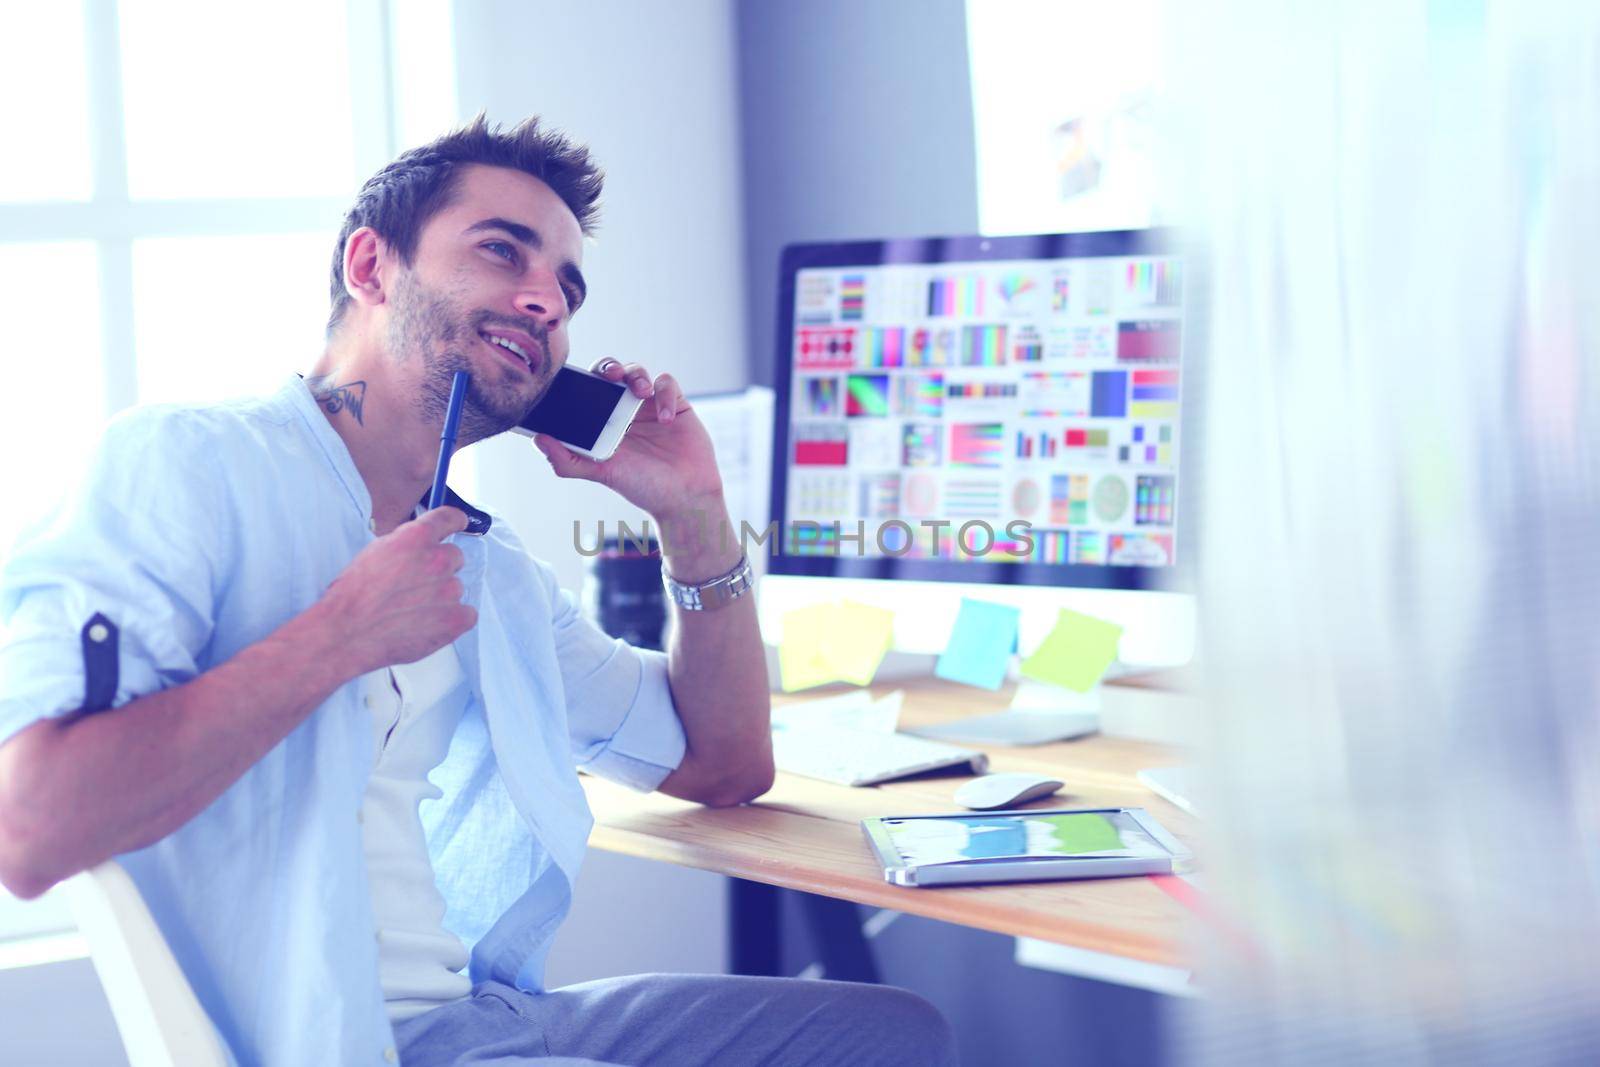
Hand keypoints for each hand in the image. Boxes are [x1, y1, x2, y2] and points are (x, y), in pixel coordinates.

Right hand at [308, 507, 477, 676]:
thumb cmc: (353, 596)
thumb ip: (405, 544)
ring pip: (456, 588)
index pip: (449, 518)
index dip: (456, 521)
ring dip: (442, 596)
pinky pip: (467, 614)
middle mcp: (438, 560)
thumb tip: (420, 545)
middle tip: (416, 585)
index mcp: (416, 538)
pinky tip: (429, 624)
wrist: (347, 633)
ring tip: (413, 610)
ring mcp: (449, 590)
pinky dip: (452, 620)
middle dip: (440, 568)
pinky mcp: (455, 619)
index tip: (460, 523)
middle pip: (455, 556)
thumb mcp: (375, 552)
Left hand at [532, 358, 723, 519]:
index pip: (588, 390)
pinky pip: (667, 384)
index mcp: (604, 422)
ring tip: (641, 393)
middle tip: (610, 376)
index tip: (578, 380)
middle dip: (609, 368)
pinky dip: (665, 395)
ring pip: (638, 371)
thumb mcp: (602, 473)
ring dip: (637, 375)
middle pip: (612, 373)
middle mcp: (625, 410)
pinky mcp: (675, 403)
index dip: (582, 379)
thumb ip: (568, 460)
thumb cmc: (643, 486)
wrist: (685, 496)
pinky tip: (666, 419)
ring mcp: (650, 405)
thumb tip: (539, 439)